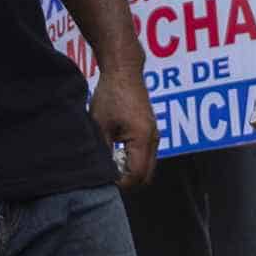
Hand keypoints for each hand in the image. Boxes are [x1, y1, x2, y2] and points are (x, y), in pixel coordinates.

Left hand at [92, 65, 158, 188]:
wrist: (124, 72)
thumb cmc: (111, 95)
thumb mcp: (100, 125)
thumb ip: (103, 151)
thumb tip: (102, 173)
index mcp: (142, 138)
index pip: (137, 174)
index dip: (122, 183)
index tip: (106, 181)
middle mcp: (153, 139)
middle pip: (146, 176)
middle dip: (129, 181)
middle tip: (109, 177)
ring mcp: (154, 135)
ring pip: (148, 166)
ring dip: (132, 170)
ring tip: (112, 163)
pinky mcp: (151, 131)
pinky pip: (147, 155)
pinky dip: (135, 161)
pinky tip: (117, 153)